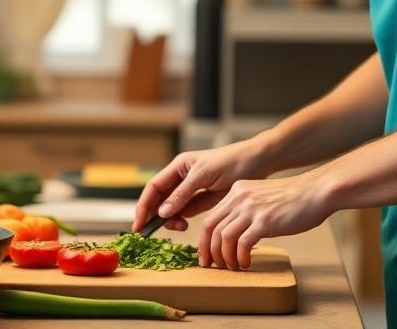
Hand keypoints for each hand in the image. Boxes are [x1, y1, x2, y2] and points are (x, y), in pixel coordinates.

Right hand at [132, 138, 272, 232]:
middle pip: (160, 199)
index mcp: (179, 166)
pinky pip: (186, 212)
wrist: (258, 162)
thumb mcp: (204, 176)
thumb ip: (182, 194)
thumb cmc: (231, 162)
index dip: (143, 205)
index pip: (154, 187)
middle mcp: (182, 177)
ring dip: (170, 219)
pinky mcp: (203, 199)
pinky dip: (182, 220)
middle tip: (150, 233)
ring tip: (180, 227)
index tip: (138, 224)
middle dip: (154, 216)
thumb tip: (162, 212)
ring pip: (172, 208)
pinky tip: (184, 226)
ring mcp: (192, 189)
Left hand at [199, 173, 332, 269]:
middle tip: (211, 265)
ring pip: (223, 237)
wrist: (316, 191)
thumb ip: (246, 209)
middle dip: (208, 250)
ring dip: (225, 257)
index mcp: (237, 192)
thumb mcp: (262, 197)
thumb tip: (235, 233)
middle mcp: (240, 198)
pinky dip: (241, 257)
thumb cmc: (294, 198)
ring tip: (233, 266)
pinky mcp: (264, 221)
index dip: (205, 239)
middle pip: (210, 227)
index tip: (207, 254)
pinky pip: (243, 244)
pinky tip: (247, 263)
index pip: (210, 217)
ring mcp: (251, 209)